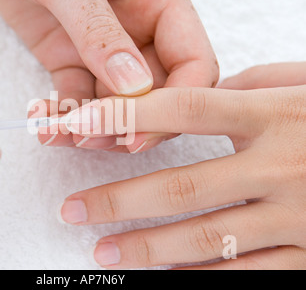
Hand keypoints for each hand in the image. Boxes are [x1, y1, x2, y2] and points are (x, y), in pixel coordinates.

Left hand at [0, 0, 217, 151]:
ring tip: (62, 132)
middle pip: (154, 92)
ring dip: (91, 126)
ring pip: (112, 102)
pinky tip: (44, 119)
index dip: (178, 102)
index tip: (143, 130)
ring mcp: (99, 45)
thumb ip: (99, 30)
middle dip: (128, 123)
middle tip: (96, 139)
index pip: (192, 61)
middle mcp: (134, 26)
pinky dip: (61, 114)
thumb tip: (134, 86)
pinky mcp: (66, 54)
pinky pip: (73, 95)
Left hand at [58, 63, 305, 268]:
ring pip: (208, 241)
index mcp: (277, 114)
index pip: (184, 109)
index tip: (80, 125)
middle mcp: (285, 167)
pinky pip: (248, 275)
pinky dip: (200, 278)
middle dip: (119, 201)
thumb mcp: (300, 85)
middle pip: (184, 186)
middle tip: (73, 211)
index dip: (126, 114)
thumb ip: (244, 89)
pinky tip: (164, 276)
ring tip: (104, 253)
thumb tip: (188, 101)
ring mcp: (301, 217)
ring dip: (148, 250)